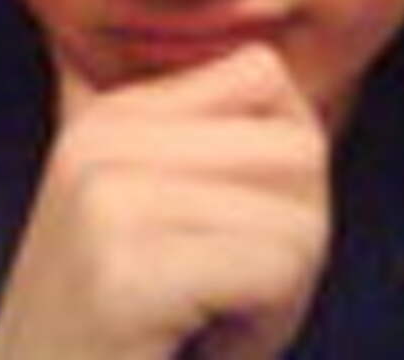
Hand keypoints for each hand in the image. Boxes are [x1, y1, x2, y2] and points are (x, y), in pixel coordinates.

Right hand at [0, 43, 330, 359]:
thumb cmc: (123, 340)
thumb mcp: (153, 216)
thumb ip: (207, 147)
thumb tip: (284, 86)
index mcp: (112, 114)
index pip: (263, 71)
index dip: (287, 158)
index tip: (243, 228)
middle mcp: (102, 138)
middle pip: (298, 144)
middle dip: (298, 232)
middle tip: (233, 292)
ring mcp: (106, 200)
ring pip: (300, 217)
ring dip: (281, 292)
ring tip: (208, 321)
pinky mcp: (126, 274)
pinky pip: (277, 271)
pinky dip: (265, 328)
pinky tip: (202, 347)